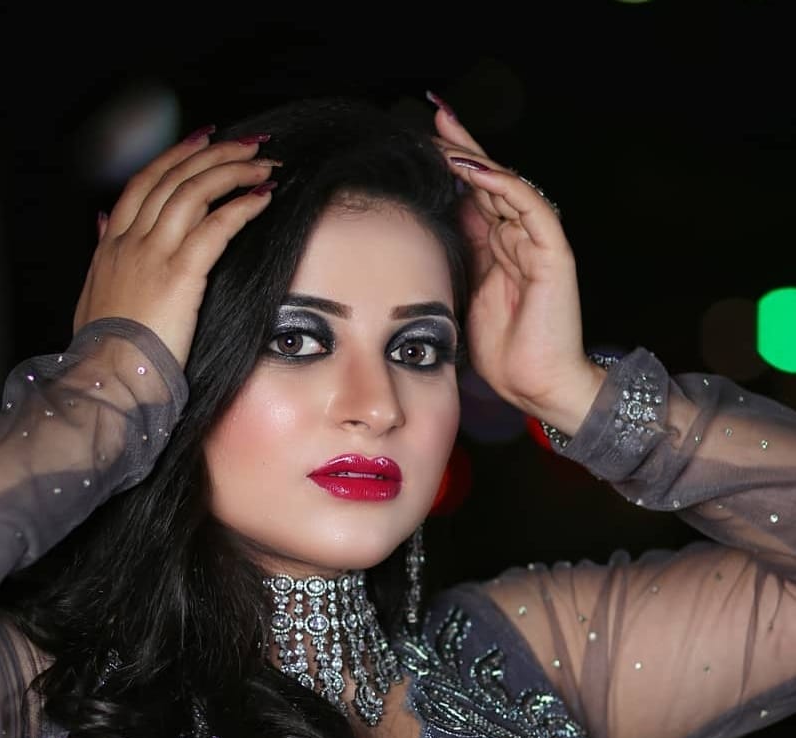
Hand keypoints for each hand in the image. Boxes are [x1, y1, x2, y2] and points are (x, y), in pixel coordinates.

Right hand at [72, 129, 277, 367]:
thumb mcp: (92, 295)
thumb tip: (102, 223)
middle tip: (245, 143)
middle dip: (213, 154)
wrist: (106, 376)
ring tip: (262, 164)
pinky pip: (216, 227)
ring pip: (195, 192)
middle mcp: (130, 241)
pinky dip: (241, 206)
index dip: (175, 157)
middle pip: (174, 178)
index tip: (202, 140)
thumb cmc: (103, 351)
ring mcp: (153, 255)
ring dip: (233, 171)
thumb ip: (101, 255)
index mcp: (111, 246)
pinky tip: (263, 196)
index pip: (144, 184)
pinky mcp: (179, 275)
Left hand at [429, 102, 604, 433]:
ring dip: (477, 158)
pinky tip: (476, 170)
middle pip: (489, 181)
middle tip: (435, 116)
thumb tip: (423, 233)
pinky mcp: (553, 254)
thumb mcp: (463, 301)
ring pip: (507, 186)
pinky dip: (504, 185)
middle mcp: (517, 240)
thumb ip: (452, 264)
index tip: (419, 143)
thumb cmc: (504, 356)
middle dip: (462, 147)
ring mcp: (537, 244)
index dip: (449, 169)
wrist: (538, 387)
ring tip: (447, 135)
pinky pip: (530, 207)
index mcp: (496, 251)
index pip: (472, 197)